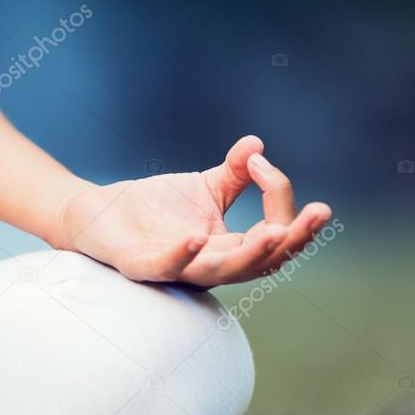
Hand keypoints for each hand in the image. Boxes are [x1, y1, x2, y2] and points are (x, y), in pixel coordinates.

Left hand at [51, 136, 331, 286]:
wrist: (97, 213)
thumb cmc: (154, 207)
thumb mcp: (204, 187)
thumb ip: (235, 172)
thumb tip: (258, 143)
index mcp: (230, 249)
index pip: (272, 235)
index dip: (280, 201)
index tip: (265, 163)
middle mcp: (210, 265)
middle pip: (261, 263)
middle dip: (292, 239)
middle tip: (317, 215)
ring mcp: (177, 269)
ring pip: (220, 271)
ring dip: (249, 254)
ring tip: (274, 231)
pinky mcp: (140, 266)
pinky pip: (166, 266)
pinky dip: (183, 254)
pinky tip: (198, 236)